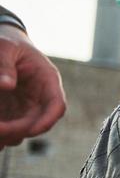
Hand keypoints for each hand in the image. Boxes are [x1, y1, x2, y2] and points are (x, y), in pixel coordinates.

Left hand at [0, 25, 66, 146]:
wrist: (5, 44)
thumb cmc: (7, 42)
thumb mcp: (5, 47)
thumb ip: (4, 64)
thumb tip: (7, 84)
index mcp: (47, 79)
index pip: (57, 106)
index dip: (47, 121)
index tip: (30, 131)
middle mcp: (40, 97)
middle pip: (37, 123)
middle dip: (17, 130)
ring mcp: (26, 106)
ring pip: (22, 131)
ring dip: (7, 134)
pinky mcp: (12, 112)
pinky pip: (8, 129)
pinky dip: (1, 133)